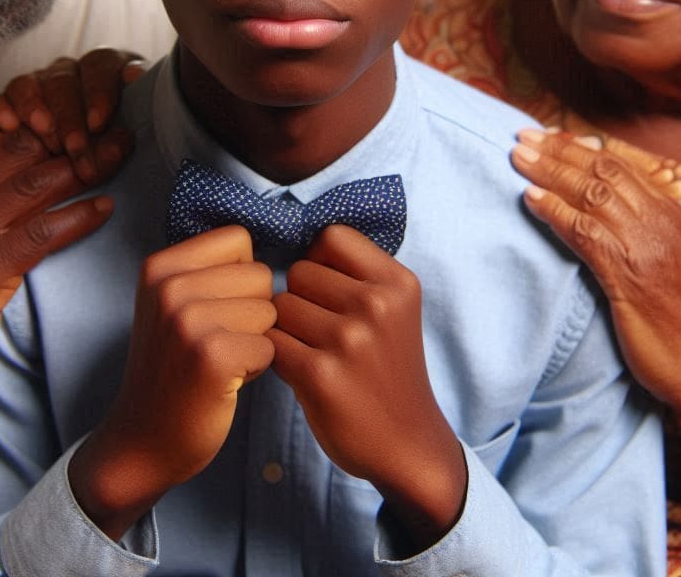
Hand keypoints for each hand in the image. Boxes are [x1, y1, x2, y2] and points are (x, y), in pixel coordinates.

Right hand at [0, 48, 145, 181]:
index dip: (99, 90)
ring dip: (35, 107)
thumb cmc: (116, 148)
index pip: (101, 65)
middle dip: (69, 116)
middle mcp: (70, 74)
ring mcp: (37, 86)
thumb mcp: (128, 132)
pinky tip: (8, 126)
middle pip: (64, 80)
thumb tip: (133, 95)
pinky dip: (1, 110)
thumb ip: (132, 115)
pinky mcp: (8, 105)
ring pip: (29, 84)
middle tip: (73, 149)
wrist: (82, 173)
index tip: (98, 123)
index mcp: (105, 72)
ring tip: (42, 132)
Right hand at [0, 124, 127, 442]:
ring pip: (36, 184)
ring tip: (121, 156)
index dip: (50, 122)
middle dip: (75, 135)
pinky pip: (39, 234)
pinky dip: (76, 218)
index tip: (91, 118)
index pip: (4, 137)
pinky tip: (105, 209)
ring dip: (86, 167)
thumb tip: (12, 164)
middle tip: (119, 130)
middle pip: (26, 151)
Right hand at [69, 226, 275, 538]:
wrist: (143, 440)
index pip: (238, 239)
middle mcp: (169, 287)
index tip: (214, 308)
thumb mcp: (172, 303)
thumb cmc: (174, 367)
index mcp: (160, 265)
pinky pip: (271, 345)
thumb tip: (274, 238)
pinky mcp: (212, 356)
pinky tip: (226, 381)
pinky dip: (257, 366)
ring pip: (270, 309)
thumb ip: (208, 268)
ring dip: (256, 338)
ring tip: (221, 360)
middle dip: (252, 309)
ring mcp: (187, 321)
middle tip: (217, 341)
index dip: (240, 276)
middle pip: (260, 274)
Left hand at [269, 226, 465, 547]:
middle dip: (301, 297)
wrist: (408, 444)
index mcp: (397, 282)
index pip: (332, 236)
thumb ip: (357, 274)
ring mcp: (349, 340)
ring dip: (287, 328)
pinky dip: (279, 356)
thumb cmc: (389, 368)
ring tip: (314, 351)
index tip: (328, 289)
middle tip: (322, 330)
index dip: (319, 259)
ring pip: (280, 305)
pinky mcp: (320, 375)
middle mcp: (377, 305)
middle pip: (299, 270)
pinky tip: (303, 373)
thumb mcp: (395, 310)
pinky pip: (272, 342)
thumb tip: (296, 243)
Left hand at [512, 129, 680, 406]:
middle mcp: (658, 221)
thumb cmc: (678, 315)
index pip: (616, 165)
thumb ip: (634, 225)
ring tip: (517, 157)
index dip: (576, 148)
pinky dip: (555, 211)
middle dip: (557, 150)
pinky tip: (530, 200)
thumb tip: (593, 199)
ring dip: (549, 172)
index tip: (544, 136)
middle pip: (601, 171)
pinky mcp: (629, 276)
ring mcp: (645, 246)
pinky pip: (586, 232)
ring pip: (591, 194)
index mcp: (667, 212)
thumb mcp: (662, 257)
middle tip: (521, 137)